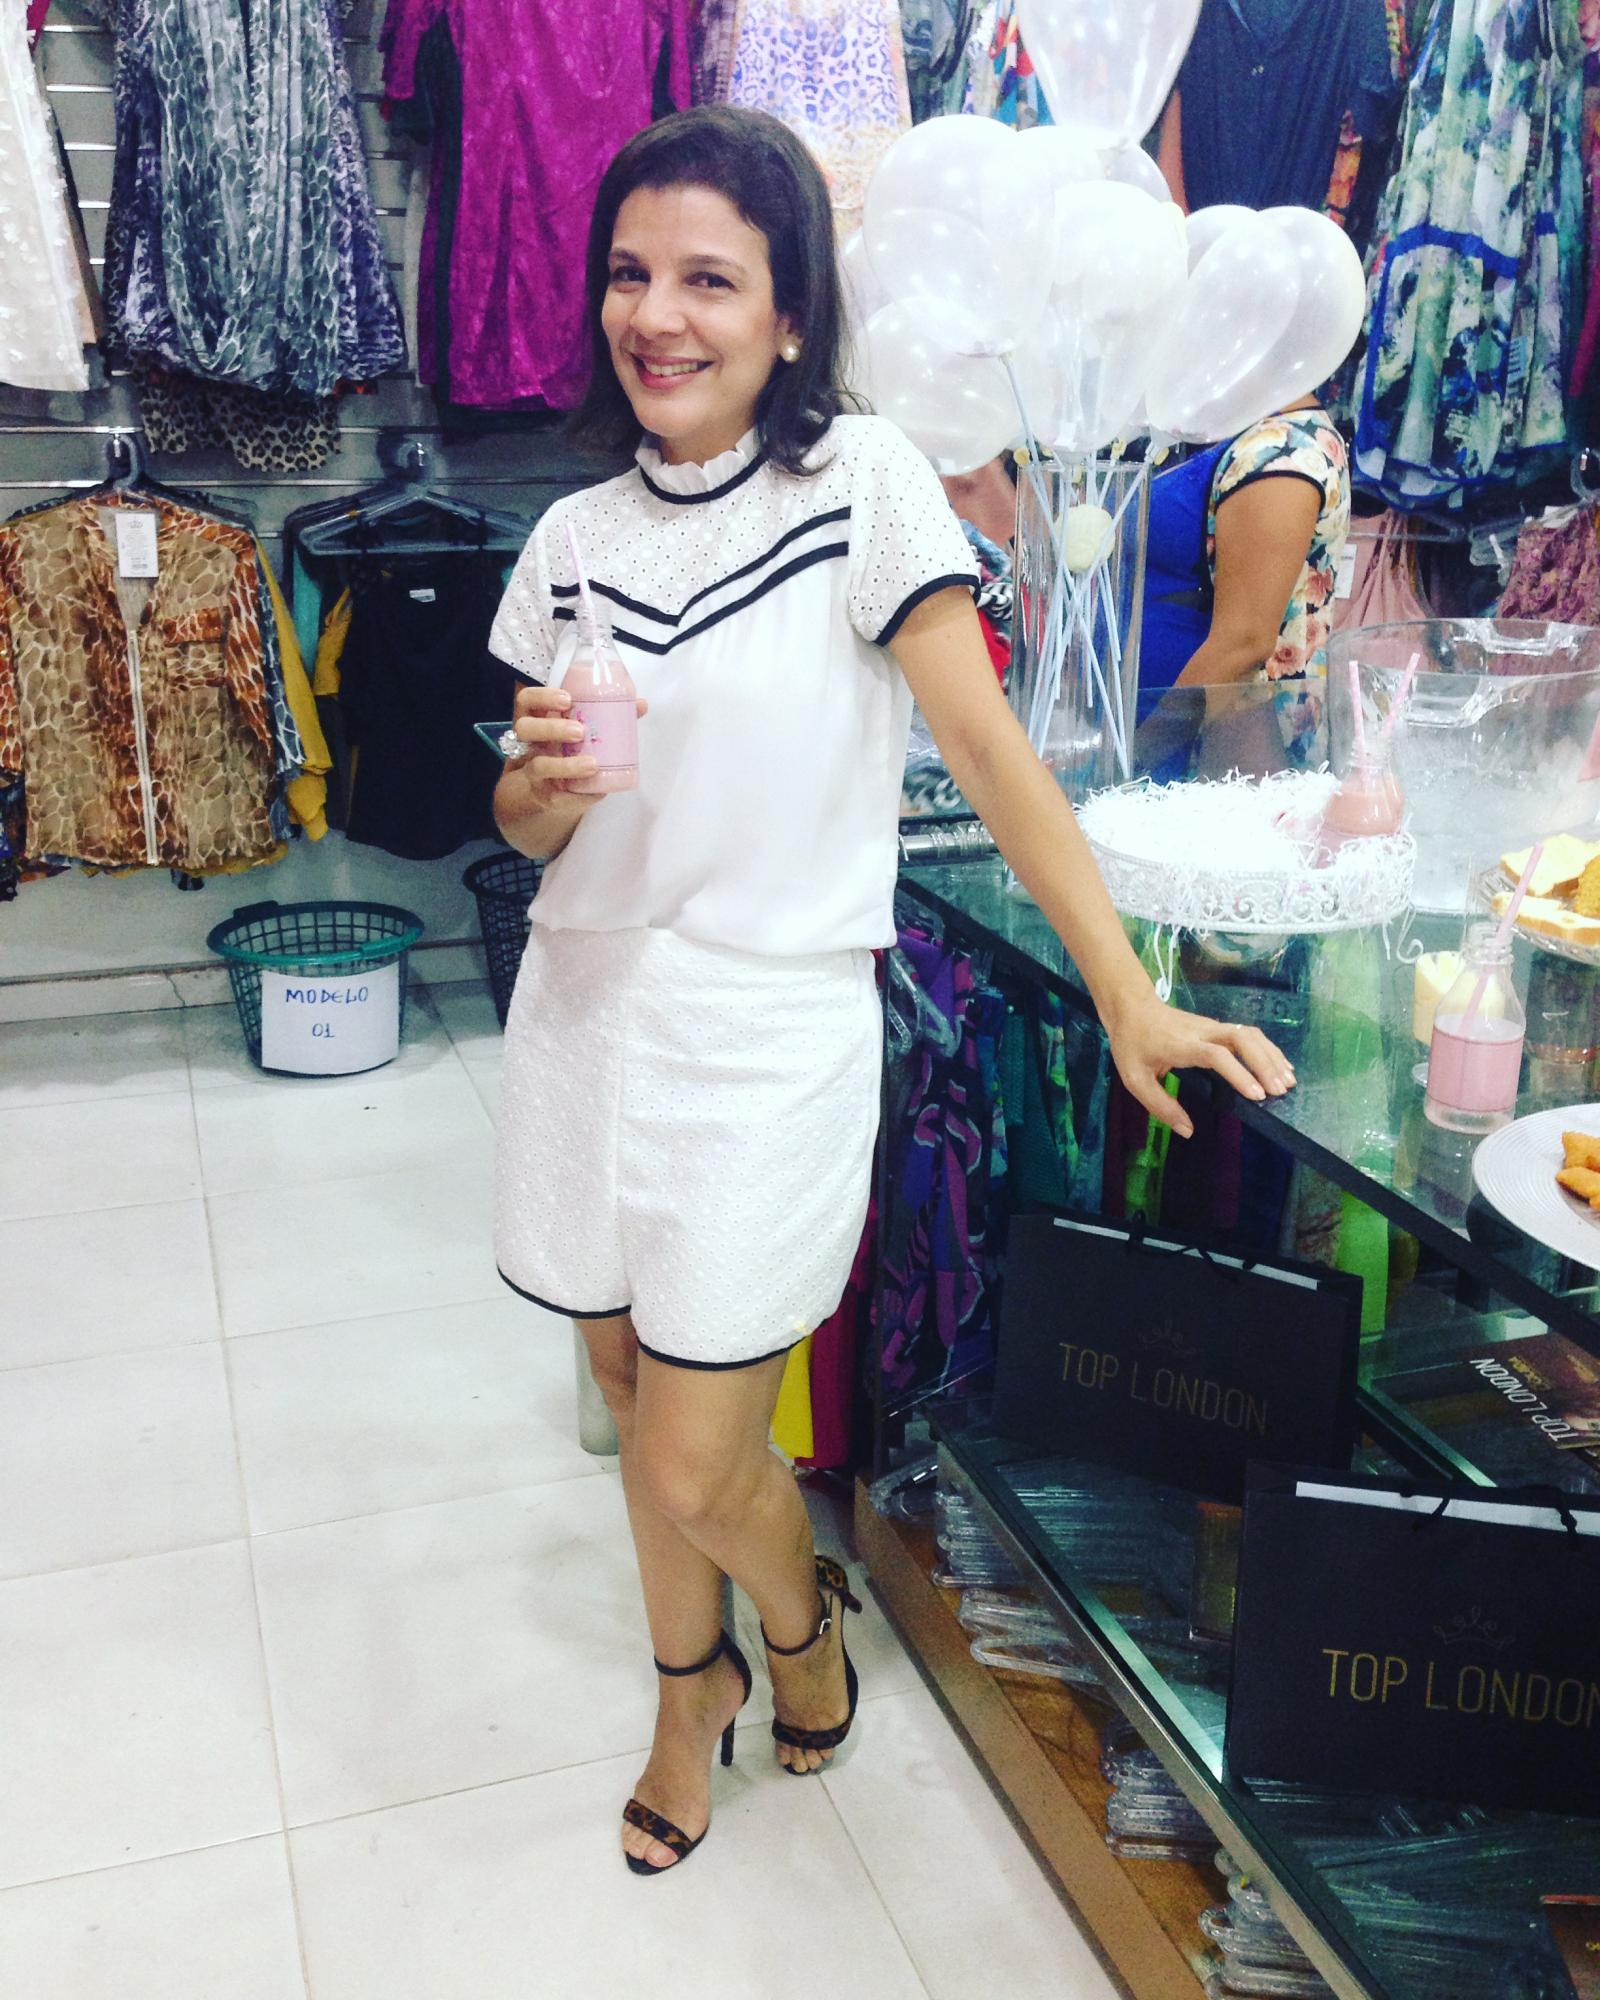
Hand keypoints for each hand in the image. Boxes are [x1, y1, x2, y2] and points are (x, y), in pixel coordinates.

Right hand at [506, 682, 648, 815]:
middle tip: (580, 731)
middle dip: (551, 727)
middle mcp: (530, 744)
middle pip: (525, 728)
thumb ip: (609, 715)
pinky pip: (555, 795)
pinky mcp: (544, 794)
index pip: (527, 701)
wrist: (554, 791)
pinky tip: (595, 792)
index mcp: (538, 720)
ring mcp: (534, 770)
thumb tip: (640, 704)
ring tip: (591, 764)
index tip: (567, 698)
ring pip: (537, 765)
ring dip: (564, 765)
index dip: (542, 696)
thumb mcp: (583, 731)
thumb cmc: (570, 751)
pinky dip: (578, 795)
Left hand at [1106, 993, 1294, 1139]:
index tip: (1257, 1095)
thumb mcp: (1135, 1080)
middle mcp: (1202, 1032)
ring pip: (1249, 1034)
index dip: (1239, 1073)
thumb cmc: (1133, 1046)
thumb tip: (1188, 1131)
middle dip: (1264, 1064)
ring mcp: (1212, 1026)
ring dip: (1271, 1056)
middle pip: (1241, 1039)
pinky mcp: (1217, 1027)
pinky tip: (1280, 1067)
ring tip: (1288, 1082)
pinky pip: (1248, 1034)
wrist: (1133, 1009)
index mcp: (1182, 1045)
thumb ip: (1161, 1106)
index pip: (1216, 1056)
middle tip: (1279, 1091)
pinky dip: (1267, 1049)